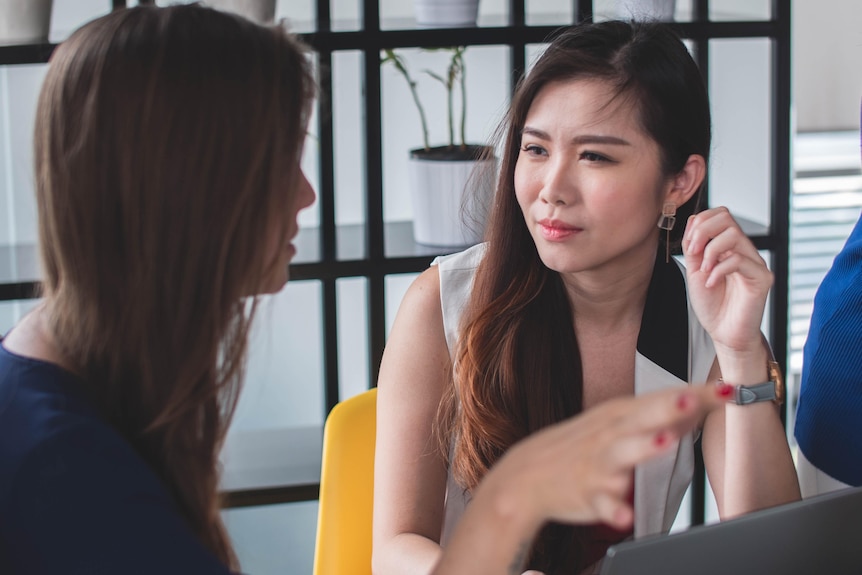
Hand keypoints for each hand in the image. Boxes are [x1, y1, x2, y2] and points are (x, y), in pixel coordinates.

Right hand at [486, 384, 727, 532]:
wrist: (527, 474)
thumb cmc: (578, 447)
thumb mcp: (615, 423)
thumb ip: (658, 416)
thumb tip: (701, 403)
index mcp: (620, 414)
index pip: (663, 399)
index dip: (697, 394)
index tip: (729, 389)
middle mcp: (609, 434)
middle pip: (642, 417)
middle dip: (667, 407)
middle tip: (694, 398)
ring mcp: (598, 464)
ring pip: (622, 454)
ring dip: (643, 447)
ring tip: (664, 442)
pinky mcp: (586, 494)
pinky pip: (601, 504)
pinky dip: (612, 510)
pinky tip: (624, 516)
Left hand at [681, 207, 771, 353]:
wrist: (724, 333)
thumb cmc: (712, 304)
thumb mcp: (695, 271)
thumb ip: (694, 247)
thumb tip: (694, 220)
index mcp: (729, 246)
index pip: (720, 214)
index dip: (700, 223)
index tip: (689, 246)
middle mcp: (744, 250)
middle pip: (727, 217)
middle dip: (703, 232)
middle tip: (694, 254)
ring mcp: (755, 262)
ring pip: (734, 235)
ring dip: (710, 251)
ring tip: (704, 271)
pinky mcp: (762, 278)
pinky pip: (740, 260)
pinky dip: (718, 270)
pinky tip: (711, 284)